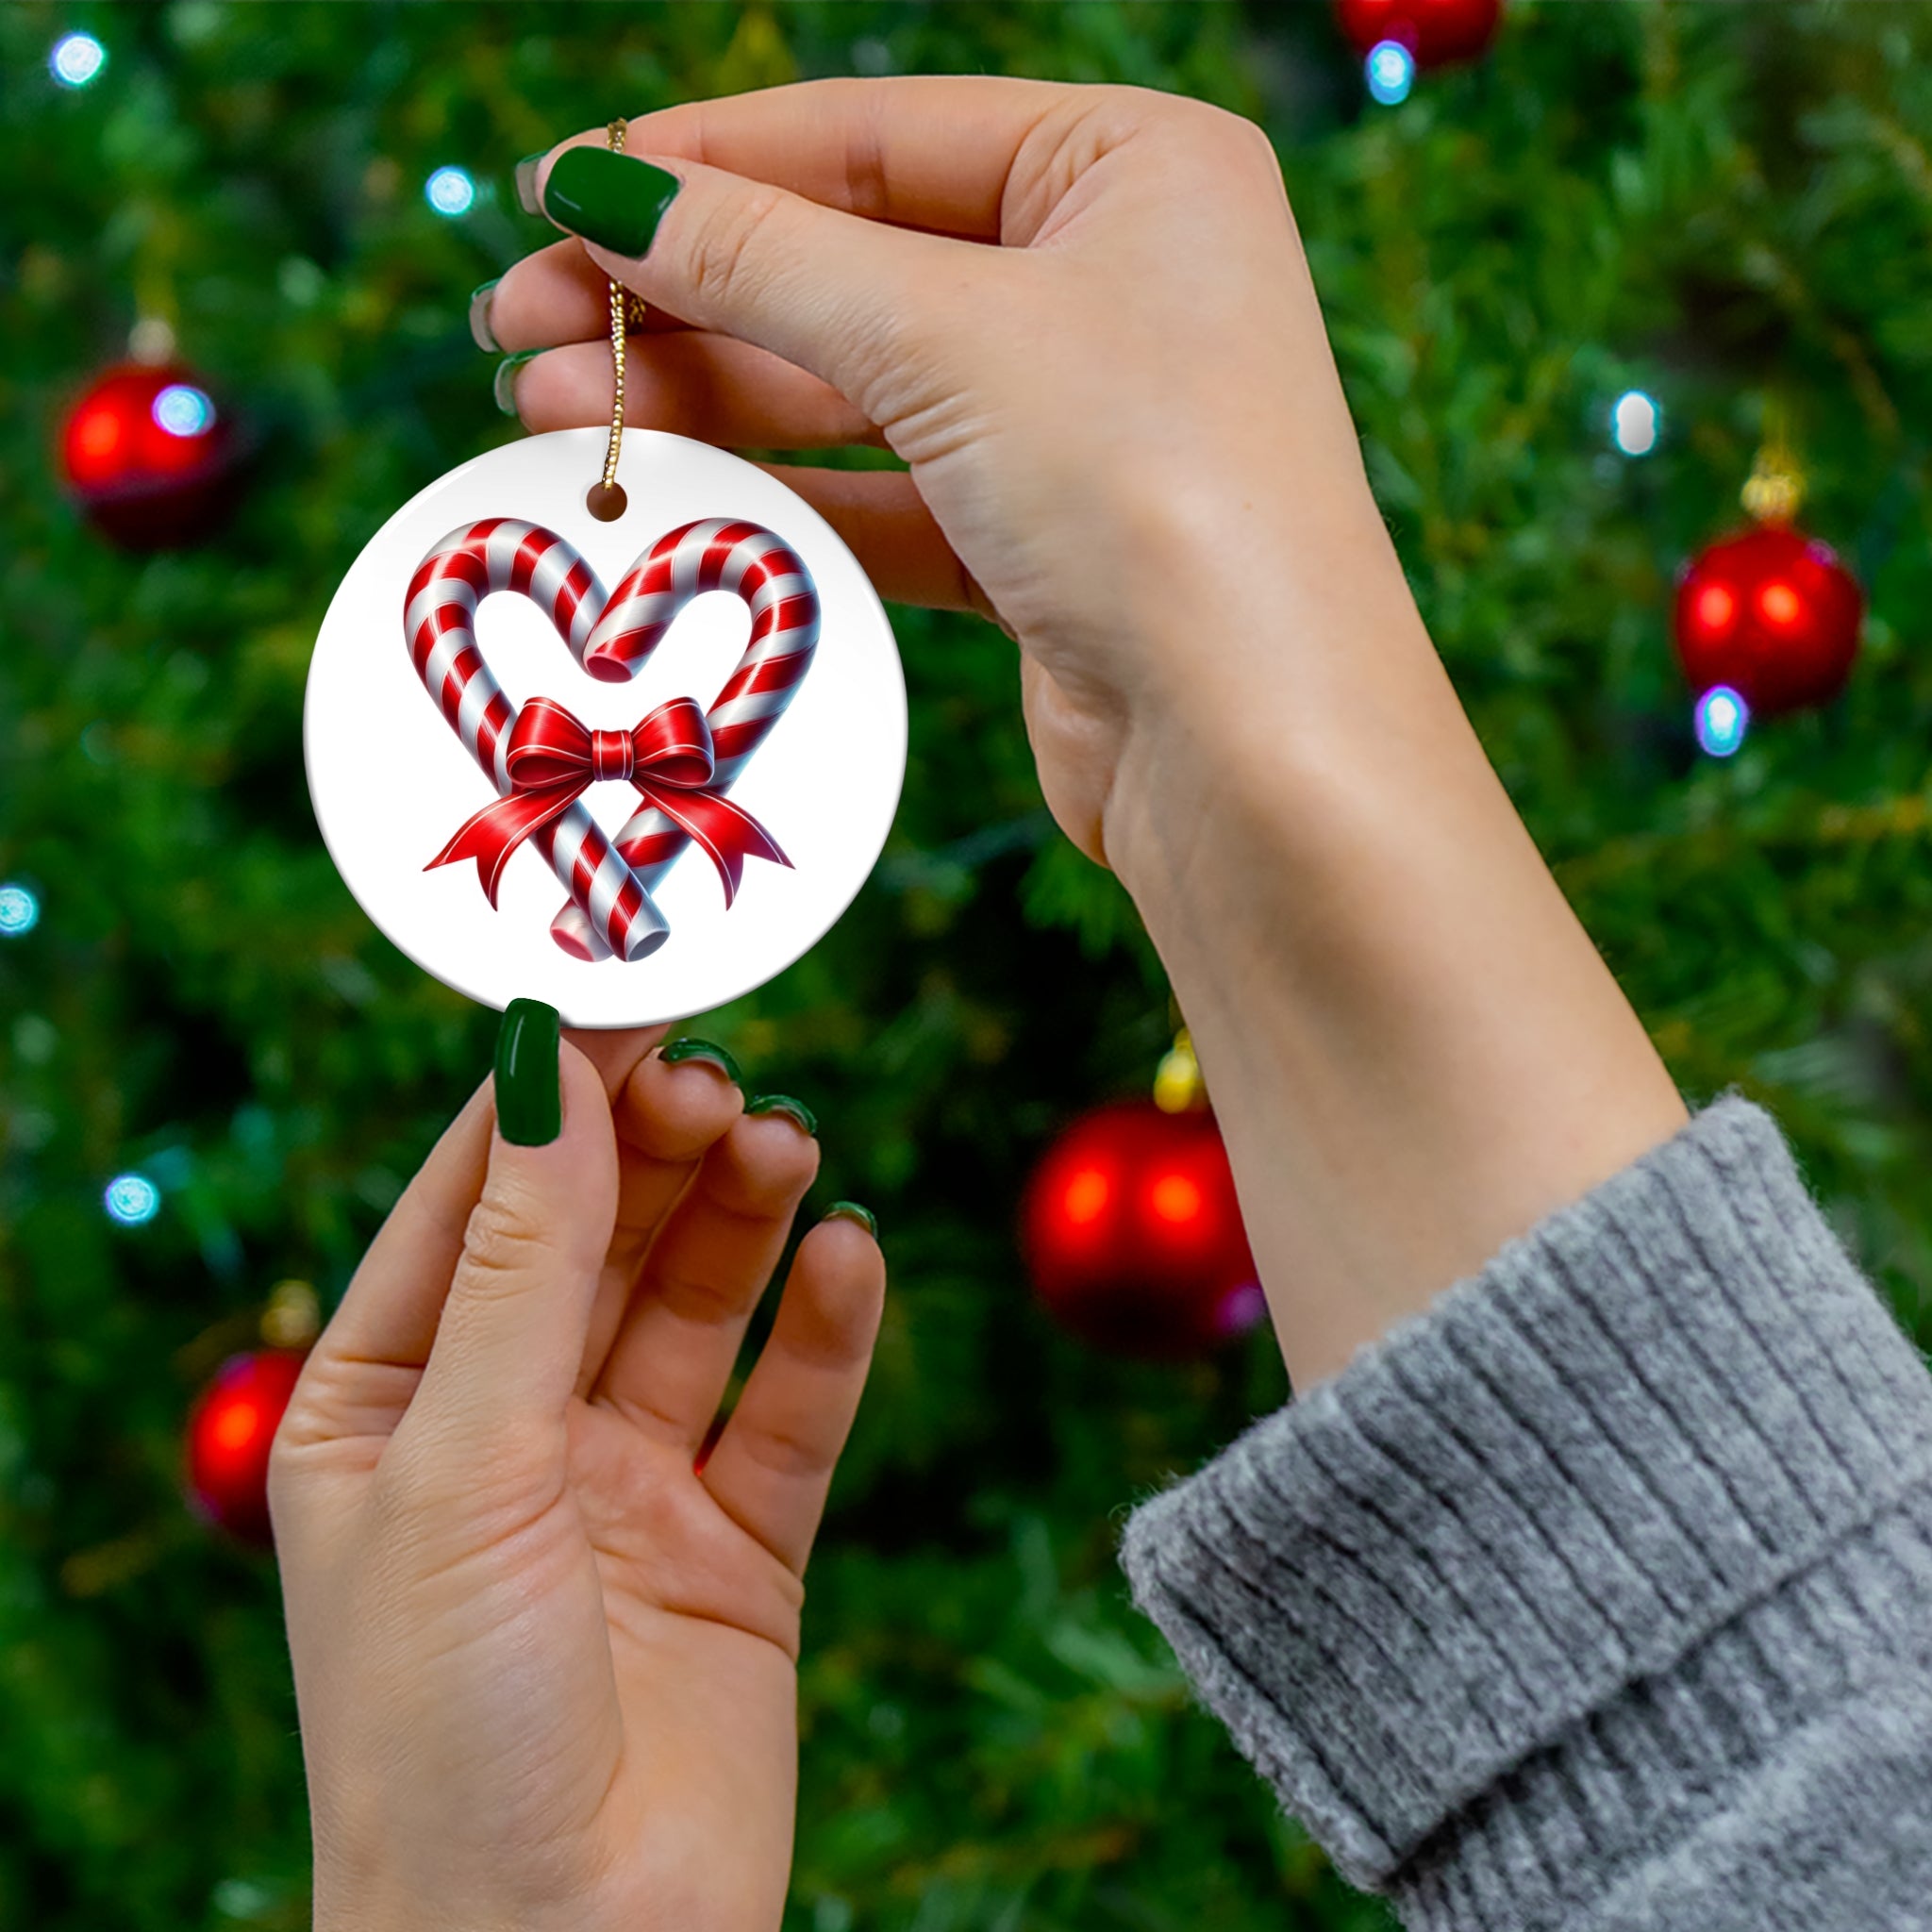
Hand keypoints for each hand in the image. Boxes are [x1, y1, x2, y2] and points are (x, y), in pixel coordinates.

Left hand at [270, 1025, 883, 1931]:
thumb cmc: (443, 1729)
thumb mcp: (463, 1465)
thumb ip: (524, 1264)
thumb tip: (550, 1068)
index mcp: (388, 1405)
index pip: (473, 1201)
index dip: (550, 1094)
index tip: (629, 991)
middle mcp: (508, 1432)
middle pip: (597, 1237)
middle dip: (656, 1151)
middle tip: (721, 1079)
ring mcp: (627, 1487)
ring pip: (697, 1305)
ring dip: (742, 1218)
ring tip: (786, 1146)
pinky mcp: (738, 1549)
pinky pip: (791, 1410)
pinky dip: (825, 1330)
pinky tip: (849, 1258)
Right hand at [487, 78, 1685, 1391]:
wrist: (1257, 752)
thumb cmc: (1152, 493)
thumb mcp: (945, 337)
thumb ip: (762, 259)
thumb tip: (598, 193)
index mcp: (1132, 169)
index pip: (874, 134)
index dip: (704, 163)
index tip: (555, 194)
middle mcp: (1115, 282)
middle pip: (851, 262)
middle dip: (681, 294)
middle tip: (515, 324)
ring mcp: (1081, 421)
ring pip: (855, 386)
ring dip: (705, 394)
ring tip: (548, 404)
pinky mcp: (1045, 546)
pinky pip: (885, 491)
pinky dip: (779, 489)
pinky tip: (659, 486)